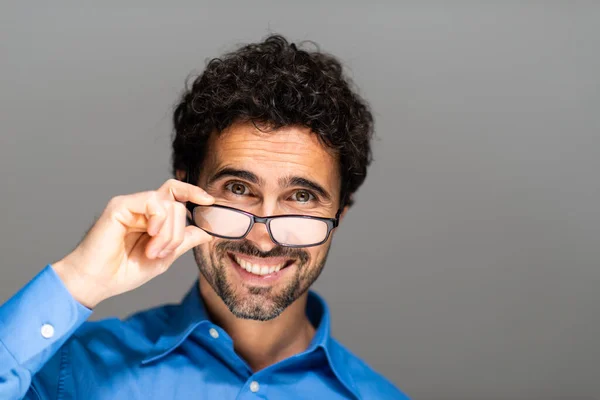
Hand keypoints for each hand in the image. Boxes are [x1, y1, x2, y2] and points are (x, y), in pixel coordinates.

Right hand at [52, 179, 213, 308]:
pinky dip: (158, 221)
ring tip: (152, 252)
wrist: (97, 282)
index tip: (210, 202)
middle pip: (177, 204)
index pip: (177, 194)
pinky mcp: (120, 205)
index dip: (194, 193)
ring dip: (167, 233)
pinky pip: (152, 202)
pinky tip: (150, 236)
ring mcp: (131, 204)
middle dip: (177, 233)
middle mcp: (142, 207)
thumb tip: (208, 232)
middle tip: (162, 253)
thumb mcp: (164, 257)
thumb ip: (184, 241)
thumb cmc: (124, 271)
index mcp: (152, 217)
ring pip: (168, 204)